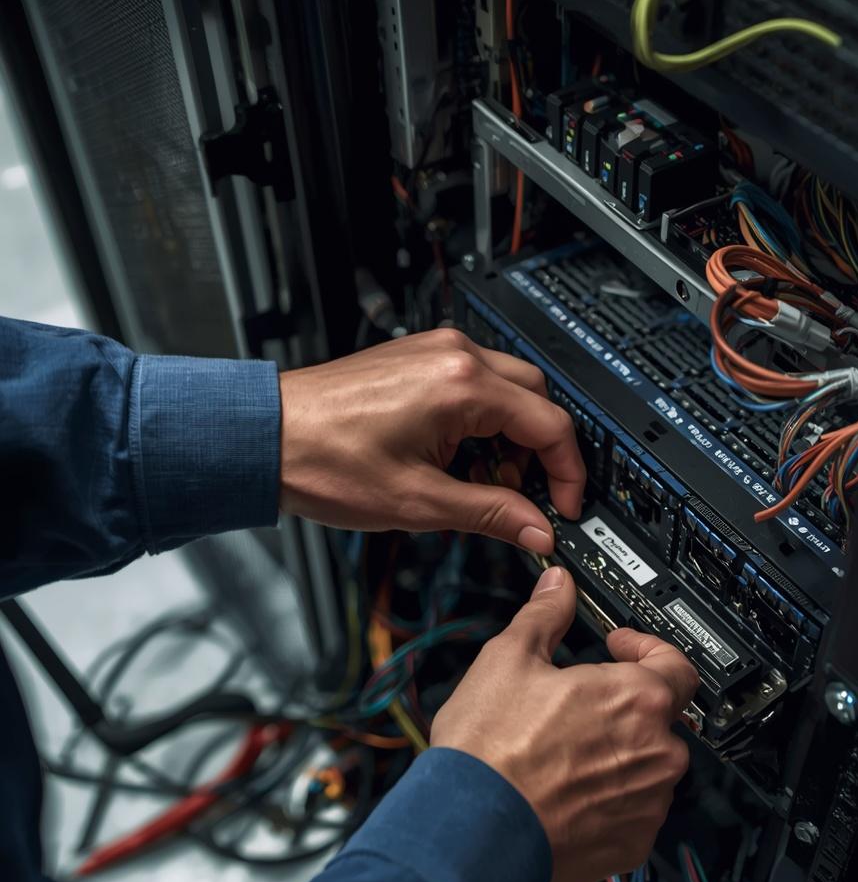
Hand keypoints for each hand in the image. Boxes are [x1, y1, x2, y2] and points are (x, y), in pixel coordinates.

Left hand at [278, 329, 584, 551]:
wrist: (265, 438)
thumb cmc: (324, 460)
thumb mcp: (421, 502)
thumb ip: (493, 513)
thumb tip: (538, 530)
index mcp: (462, 385)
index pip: (550, 424)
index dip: (567, 473)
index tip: (563, 507)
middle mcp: (454, 356)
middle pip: (537, 399)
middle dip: (541, 453)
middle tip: (525, 498)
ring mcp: (434, 352)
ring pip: (508, 391)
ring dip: (511, 439)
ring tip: (481, 483)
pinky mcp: (417, 360)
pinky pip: (474, 385)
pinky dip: (482, 423)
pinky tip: (458, 459)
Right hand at [431, 566, 699, 881]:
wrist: (470, 835)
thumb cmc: (489, 754)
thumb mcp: (508, 660)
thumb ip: (545, 616)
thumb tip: (557, 587)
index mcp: (638, 698)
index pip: (676, 663)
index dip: (647, 648)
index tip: (621, 647)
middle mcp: (658, 751)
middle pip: (659, 716)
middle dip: (624, 705)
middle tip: (579, 703)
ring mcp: (648, 803)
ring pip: (646, 766)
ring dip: (617, 754)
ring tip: (563, 753)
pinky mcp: (633, 844)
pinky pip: (632, 812)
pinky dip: (607, 800)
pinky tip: (564, 793)